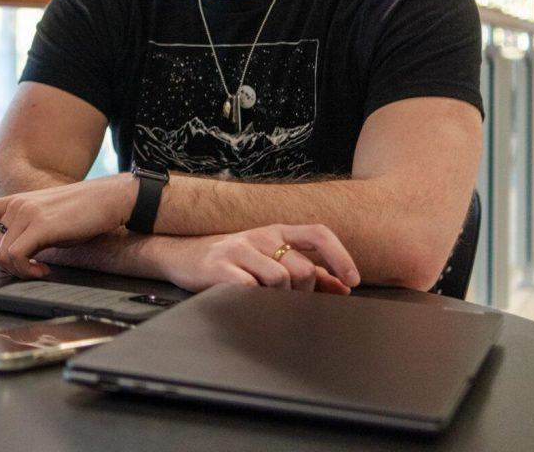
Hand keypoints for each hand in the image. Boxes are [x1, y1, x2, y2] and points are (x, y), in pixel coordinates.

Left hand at [0, 177, 134, 277]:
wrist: (109, 199)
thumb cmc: (82, 212)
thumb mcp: (47, 218)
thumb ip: (26, 229)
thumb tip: (14, 254)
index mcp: (15, 201)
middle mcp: (16, 205)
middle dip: (7, 266)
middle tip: (32, 269)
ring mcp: (26, 213)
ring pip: (1, 255)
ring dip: (19, 270)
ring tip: (41, 268)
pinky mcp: (40, 225)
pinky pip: (15, 257)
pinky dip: (26, 270)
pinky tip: (44, 269)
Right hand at [161, 224, 360, 294]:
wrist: (181, 256)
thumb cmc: (232, 261)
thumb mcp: (269, 259)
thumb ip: (307, 271)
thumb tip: (342, 286)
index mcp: (276, 232)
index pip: (318, 234)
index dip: (340, 257)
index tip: (351, 281)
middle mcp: (260, 236)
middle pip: (303, 268)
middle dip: (304, 293)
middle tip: (289, 301)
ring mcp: (240, 250)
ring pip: (281, 280)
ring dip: (279, 299)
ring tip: (263, 298)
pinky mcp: (221, 267)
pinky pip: (252, 289)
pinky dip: (256, 300)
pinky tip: (247, 299)